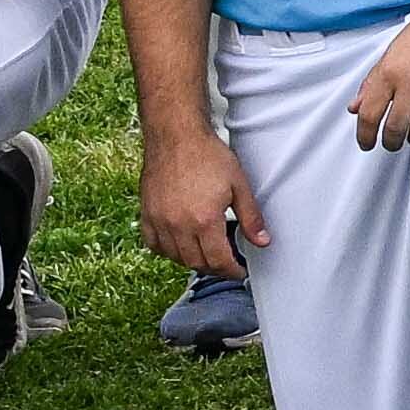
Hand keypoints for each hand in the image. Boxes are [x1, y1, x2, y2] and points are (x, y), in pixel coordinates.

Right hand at [141, 130, 268, 281]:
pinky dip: (168, 251)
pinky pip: (154, 245)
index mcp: (204, 221)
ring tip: (207, 253)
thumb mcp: (239, 185)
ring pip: (175, 257)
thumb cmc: (207, 156)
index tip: (239, 272)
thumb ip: (251, 217)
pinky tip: (181, 244)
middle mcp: (178, 226)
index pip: (218, 260)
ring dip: (193, 260)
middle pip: (196, 263)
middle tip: (227, 263)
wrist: (175, 137)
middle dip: (215, 268)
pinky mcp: (146, 215)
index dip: (231, 271)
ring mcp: (159, 222)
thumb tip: (262, 241)